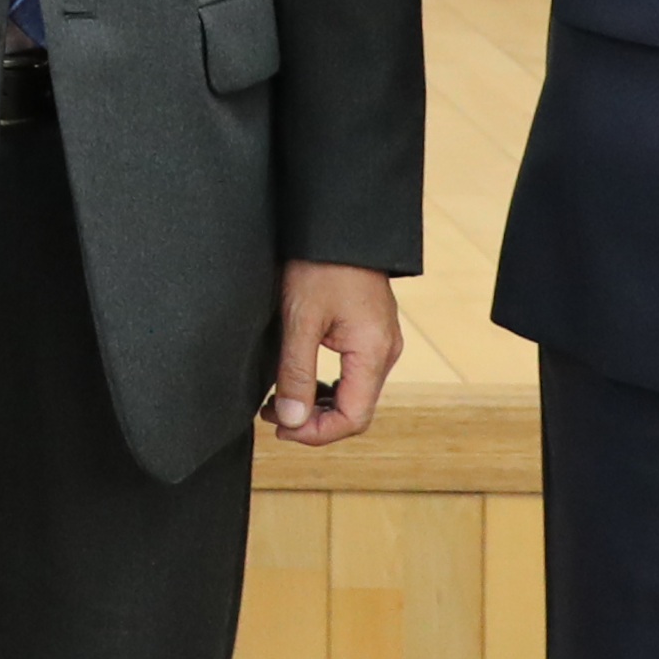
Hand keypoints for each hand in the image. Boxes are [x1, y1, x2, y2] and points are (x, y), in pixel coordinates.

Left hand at [270, 261, 404, 446]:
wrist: (338, 224)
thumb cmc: (320, 264)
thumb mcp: (300, 319)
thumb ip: (296, 373)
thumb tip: (292, 421)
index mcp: (373, 353)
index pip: (354, 418)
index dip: (317, 433)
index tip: (281, 429)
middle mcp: (385, 353)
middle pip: (356, 411)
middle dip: (314, 422)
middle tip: (273, 415)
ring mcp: (380, 343)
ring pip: (354, 394)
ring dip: (319, 405)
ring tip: (280, 401)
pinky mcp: (371, 333)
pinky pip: (354, 375)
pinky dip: (327, 386)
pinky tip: (300, 380)